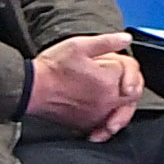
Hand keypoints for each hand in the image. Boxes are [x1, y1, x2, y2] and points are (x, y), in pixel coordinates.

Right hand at [23, 34, 143, 138]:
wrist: (31, 90)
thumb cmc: (51, 69)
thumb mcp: (79, 45)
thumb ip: (107, 42)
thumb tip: (126, 38)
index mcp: (108, 82)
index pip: (131, 72)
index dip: (124, 64)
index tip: (113, 62)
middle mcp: (107, 102)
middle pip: (132, 95)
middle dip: (128, 84)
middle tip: (117, 78)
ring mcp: (97, 115)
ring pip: (122, 112)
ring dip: (121, 104)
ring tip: (111, 95)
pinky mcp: (86, 124)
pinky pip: (106, 125)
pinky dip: (108, 119)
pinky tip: (102, 113)